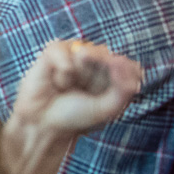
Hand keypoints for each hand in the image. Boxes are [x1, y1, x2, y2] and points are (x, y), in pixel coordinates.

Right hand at [11, 39, 140, 143]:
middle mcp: (94, 62)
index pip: (129, 65)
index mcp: (112, 75)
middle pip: (108, 55)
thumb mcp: (108, 109)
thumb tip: (120, 61)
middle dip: (100, 74)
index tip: (115, 93)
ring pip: (86, 50)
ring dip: (79, 72)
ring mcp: (73, 55)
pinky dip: (62, 67)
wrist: (44, 125)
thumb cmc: (75, 117)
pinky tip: (57, 82)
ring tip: (68, 87)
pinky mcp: (52, 53)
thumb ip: (123, 88)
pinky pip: (62, 49)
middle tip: (87, 91)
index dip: (123, 75)